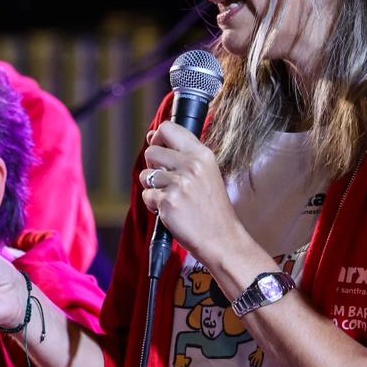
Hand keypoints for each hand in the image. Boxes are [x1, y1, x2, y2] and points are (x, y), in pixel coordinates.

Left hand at [139, 122, 248, 260]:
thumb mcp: (207, 173)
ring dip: (152, 188)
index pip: (168, 128)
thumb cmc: (212, 208)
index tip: (158, 148)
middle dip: (152, 166)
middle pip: (151, 151)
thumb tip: (151, 138)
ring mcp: (180, 184)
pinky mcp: (168, 202)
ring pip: (145, 175)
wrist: (221, 238)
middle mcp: (192, 165)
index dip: (157, 137)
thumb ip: (184, 155)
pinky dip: (153, 206)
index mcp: (202, 155)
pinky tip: (170, 211)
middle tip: (166, 181)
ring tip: (171, 198)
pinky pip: (147, 196)